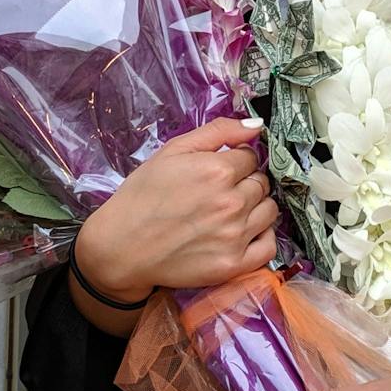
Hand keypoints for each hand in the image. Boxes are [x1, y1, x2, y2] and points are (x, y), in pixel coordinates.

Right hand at [72, 115, 275, 298]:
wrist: (121, 247)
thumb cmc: (143, 196)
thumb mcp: (172, 151)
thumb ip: (218, 132)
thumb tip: (257, 125)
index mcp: (218, 171)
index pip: (251, 156)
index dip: (236, 160)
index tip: (220, 170)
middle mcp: (231, 203)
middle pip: (262, 183)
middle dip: (246, 182)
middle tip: (220, 192)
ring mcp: (235, 236)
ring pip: (270, 210)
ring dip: (256, 206)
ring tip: (230, 211)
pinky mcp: (234, 265)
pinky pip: (269, 245)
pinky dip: (263, 236)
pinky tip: (245, 232)